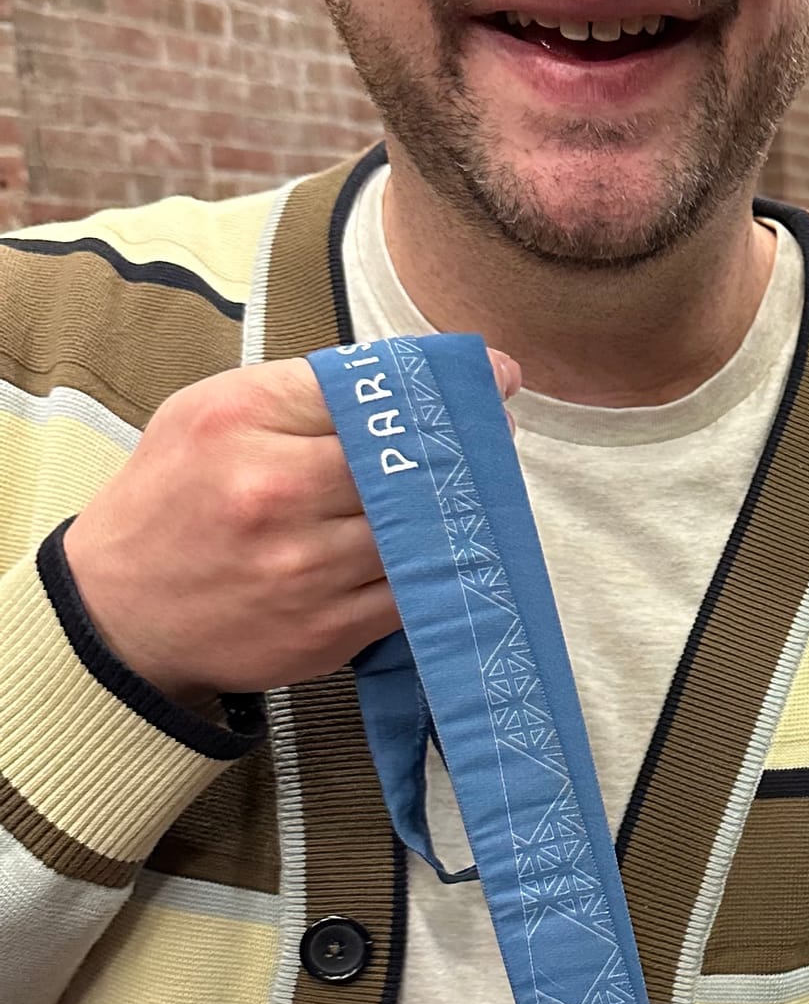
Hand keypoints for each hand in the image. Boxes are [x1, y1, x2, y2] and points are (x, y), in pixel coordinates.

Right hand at [62, 349, 519, 706]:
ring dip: (461, 513)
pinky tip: (449, 552)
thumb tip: (409, 375)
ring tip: (480, 493)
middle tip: (497, 435)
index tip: (494, 380)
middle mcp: (274, 491)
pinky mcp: (327, 628)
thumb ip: (304, 392)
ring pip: (422, 529)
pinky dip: (438, 571)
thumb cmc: (173, 497)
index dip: (439, 389)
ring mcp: (304, 567)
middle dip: (463, 448)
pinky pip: (413, 592)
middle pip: (407, 459)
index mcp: (242, 422)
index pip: (370, 393)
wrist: (115, 610)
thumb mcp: (212, 414)